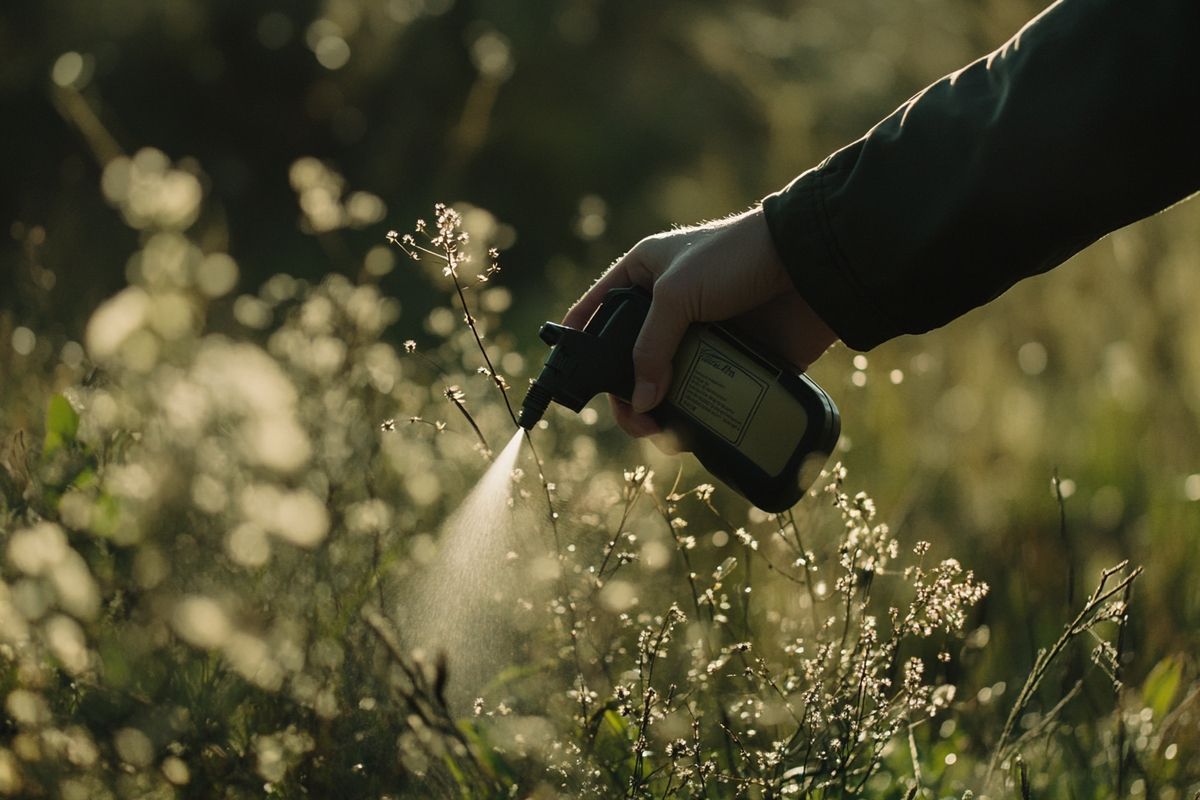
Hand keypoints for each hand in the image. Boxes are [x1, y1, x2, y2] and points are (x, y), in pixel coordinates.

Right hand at [562, 207, 837, 439]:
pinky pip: (704, 396)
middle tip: (637, 419)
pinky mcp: (732, 360)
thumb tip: (641, 402)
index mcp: (643, 276)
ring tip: (664, 431)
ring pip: (664, 386)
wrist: (811, 265)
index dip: (577, 344)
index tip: (566, 381)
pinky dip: (694, 417)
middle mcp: (667, 309)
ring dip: (658, 413)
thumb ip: (650, 347)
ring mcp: (699, 337)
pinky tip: (690, 430)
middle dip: (625, 395)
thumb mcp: (678, 294)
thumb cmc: (738, 256)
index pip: (595, 313)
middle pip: (628, 362)